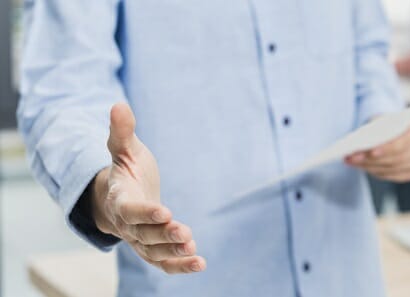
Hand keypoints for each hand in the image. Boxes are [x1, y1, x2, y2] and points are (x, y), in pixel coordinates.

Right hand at [92, 103, 205, 273]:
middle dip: (164, 234)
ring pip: (153, 252)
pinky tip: (200, 263)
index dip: (145, 212)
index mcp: (119, 199)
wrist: (119, 195)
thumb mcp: (124, 149)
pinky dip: (179, 267)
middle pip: (144, 234)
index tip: (165, 211)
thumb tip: (118, 105)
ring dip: (173, 253)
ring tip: (194, 251)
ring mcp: (139, 239)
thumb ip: (121, 131)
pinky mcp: (152, 249)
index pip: (130, 209)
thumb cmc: (126, 170)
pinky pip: (163, 263)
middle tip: (185, 232)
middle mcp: (127, 224)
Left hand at [345, 119, 409, 182]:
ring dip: (370, 165)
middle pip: (399, 157)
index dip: (389, 147)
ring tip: (352, 160)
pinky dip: (376, 171)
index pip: (407, 139)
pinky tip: (362, 166)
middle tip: (353, 157)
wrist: (392, 130)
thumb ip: (375, 130)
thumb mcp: (381, 121)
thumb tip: (362, 145)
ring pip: (393, 167)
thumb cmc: (386, 124)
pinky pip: (392, 176)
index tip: (371, 151)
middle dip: (373, 159)